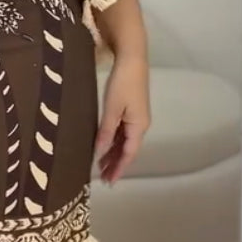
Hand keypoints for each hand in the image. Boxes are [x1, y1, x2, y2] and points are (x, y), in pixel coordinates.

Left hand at [95, 55, 149, 184]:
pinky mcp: (131, 110)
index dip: (119, 168)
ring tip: (101, 166)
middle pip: (127, 150)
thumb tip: (100, 152)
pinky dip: (114, 142)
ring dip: (114, 154)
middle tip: (103, 178)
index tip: (110, 181)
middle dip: (116, 164)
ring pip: (124, 141)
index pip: (128, 154)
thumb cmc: (122, 84)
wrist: (132, 59)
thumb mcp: (112, 109)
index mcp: (138, 127)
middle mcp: (140, 125)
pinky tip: (105, 146)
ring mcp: (136, 117)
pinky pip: (123, 132)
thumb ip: (106, 132)